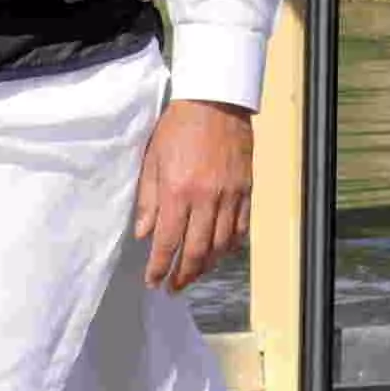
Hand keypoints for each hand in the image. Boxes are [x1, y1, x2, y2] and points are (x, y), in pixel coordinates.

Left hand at [132, 99, 253, 291]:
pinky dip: (230, 246)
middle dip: (183, 274)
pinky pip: (240, 228)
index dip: (160, 267)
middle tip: (173, 287)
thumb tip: (144, 234)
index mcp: (178, 192)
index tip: (153, 282)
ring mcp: (230, 196)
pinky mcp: (246, 191)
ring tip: (193, 275)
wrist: (215, 103)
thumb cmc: (177, 128)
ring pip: (221, 245)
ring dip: (207, 266)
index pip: (167, 242)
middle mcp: (206, 199)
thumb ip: (148, 199)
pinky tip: (220, 254)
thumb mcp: (152, 160)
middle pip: (197, 251)